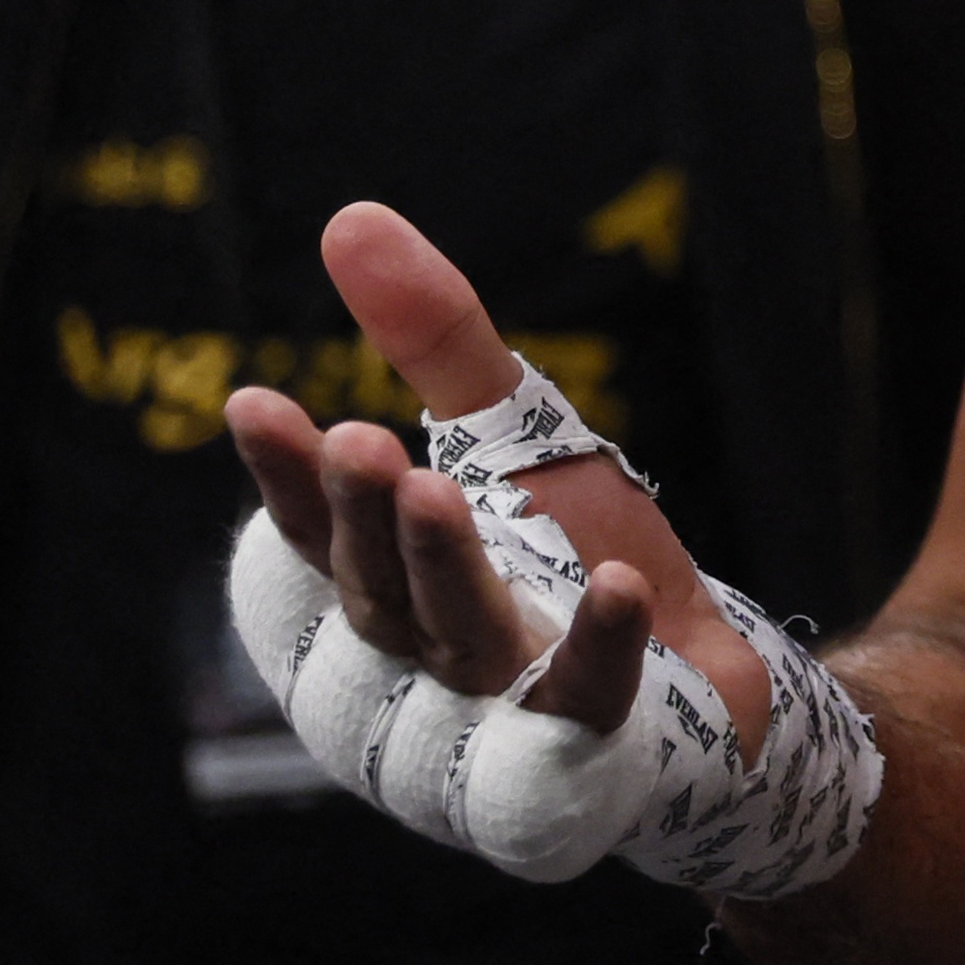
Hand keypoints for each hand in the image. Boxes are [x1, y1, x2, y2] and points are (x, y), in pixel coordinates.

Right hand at [219, 201, 770, 751]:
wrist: (710, 685)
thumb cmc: (579, 561)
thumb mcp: (518, 439)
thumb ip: (439, 343)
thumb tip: (349, 218)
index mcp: (383, 593)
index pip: (317, 536)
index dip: (287, 478)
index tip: (255, 403)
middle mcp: (420, 664)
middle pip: (378, 591)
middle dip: (364, 516)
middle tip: (356, 439)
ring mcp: (501, 713)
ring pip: (460, 642)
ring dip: (447, 569)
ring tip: (438, 488)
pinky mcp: (591, 746)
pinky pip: (587, 700)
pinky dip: (600, 644)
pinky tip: (621, 587)